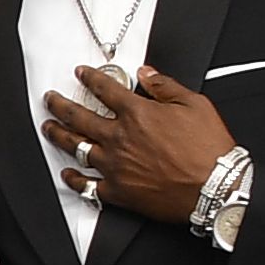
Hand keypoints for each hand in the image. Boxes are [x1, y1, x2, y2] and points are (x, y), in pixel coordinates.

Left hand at [41, 63, 239, 225]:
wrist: (215, 187)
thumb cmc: (209, 149)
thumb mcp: (194, 105)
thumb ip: (165, 87)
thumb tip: (147, 74)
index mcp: (138, 114)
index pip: (105, 89)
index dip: (90, 78)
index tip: (80, 73)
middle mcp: (119, 138)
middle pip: (79, 117)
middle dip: (60, 105)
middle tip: (50, 99)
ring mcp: (115, 166)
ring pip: (75, 147)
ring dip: (58, 135)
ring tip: (48, 127)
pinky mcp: (117, 191)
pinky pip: (86, 185)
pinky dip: (73, 179)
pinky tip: (66, 174)